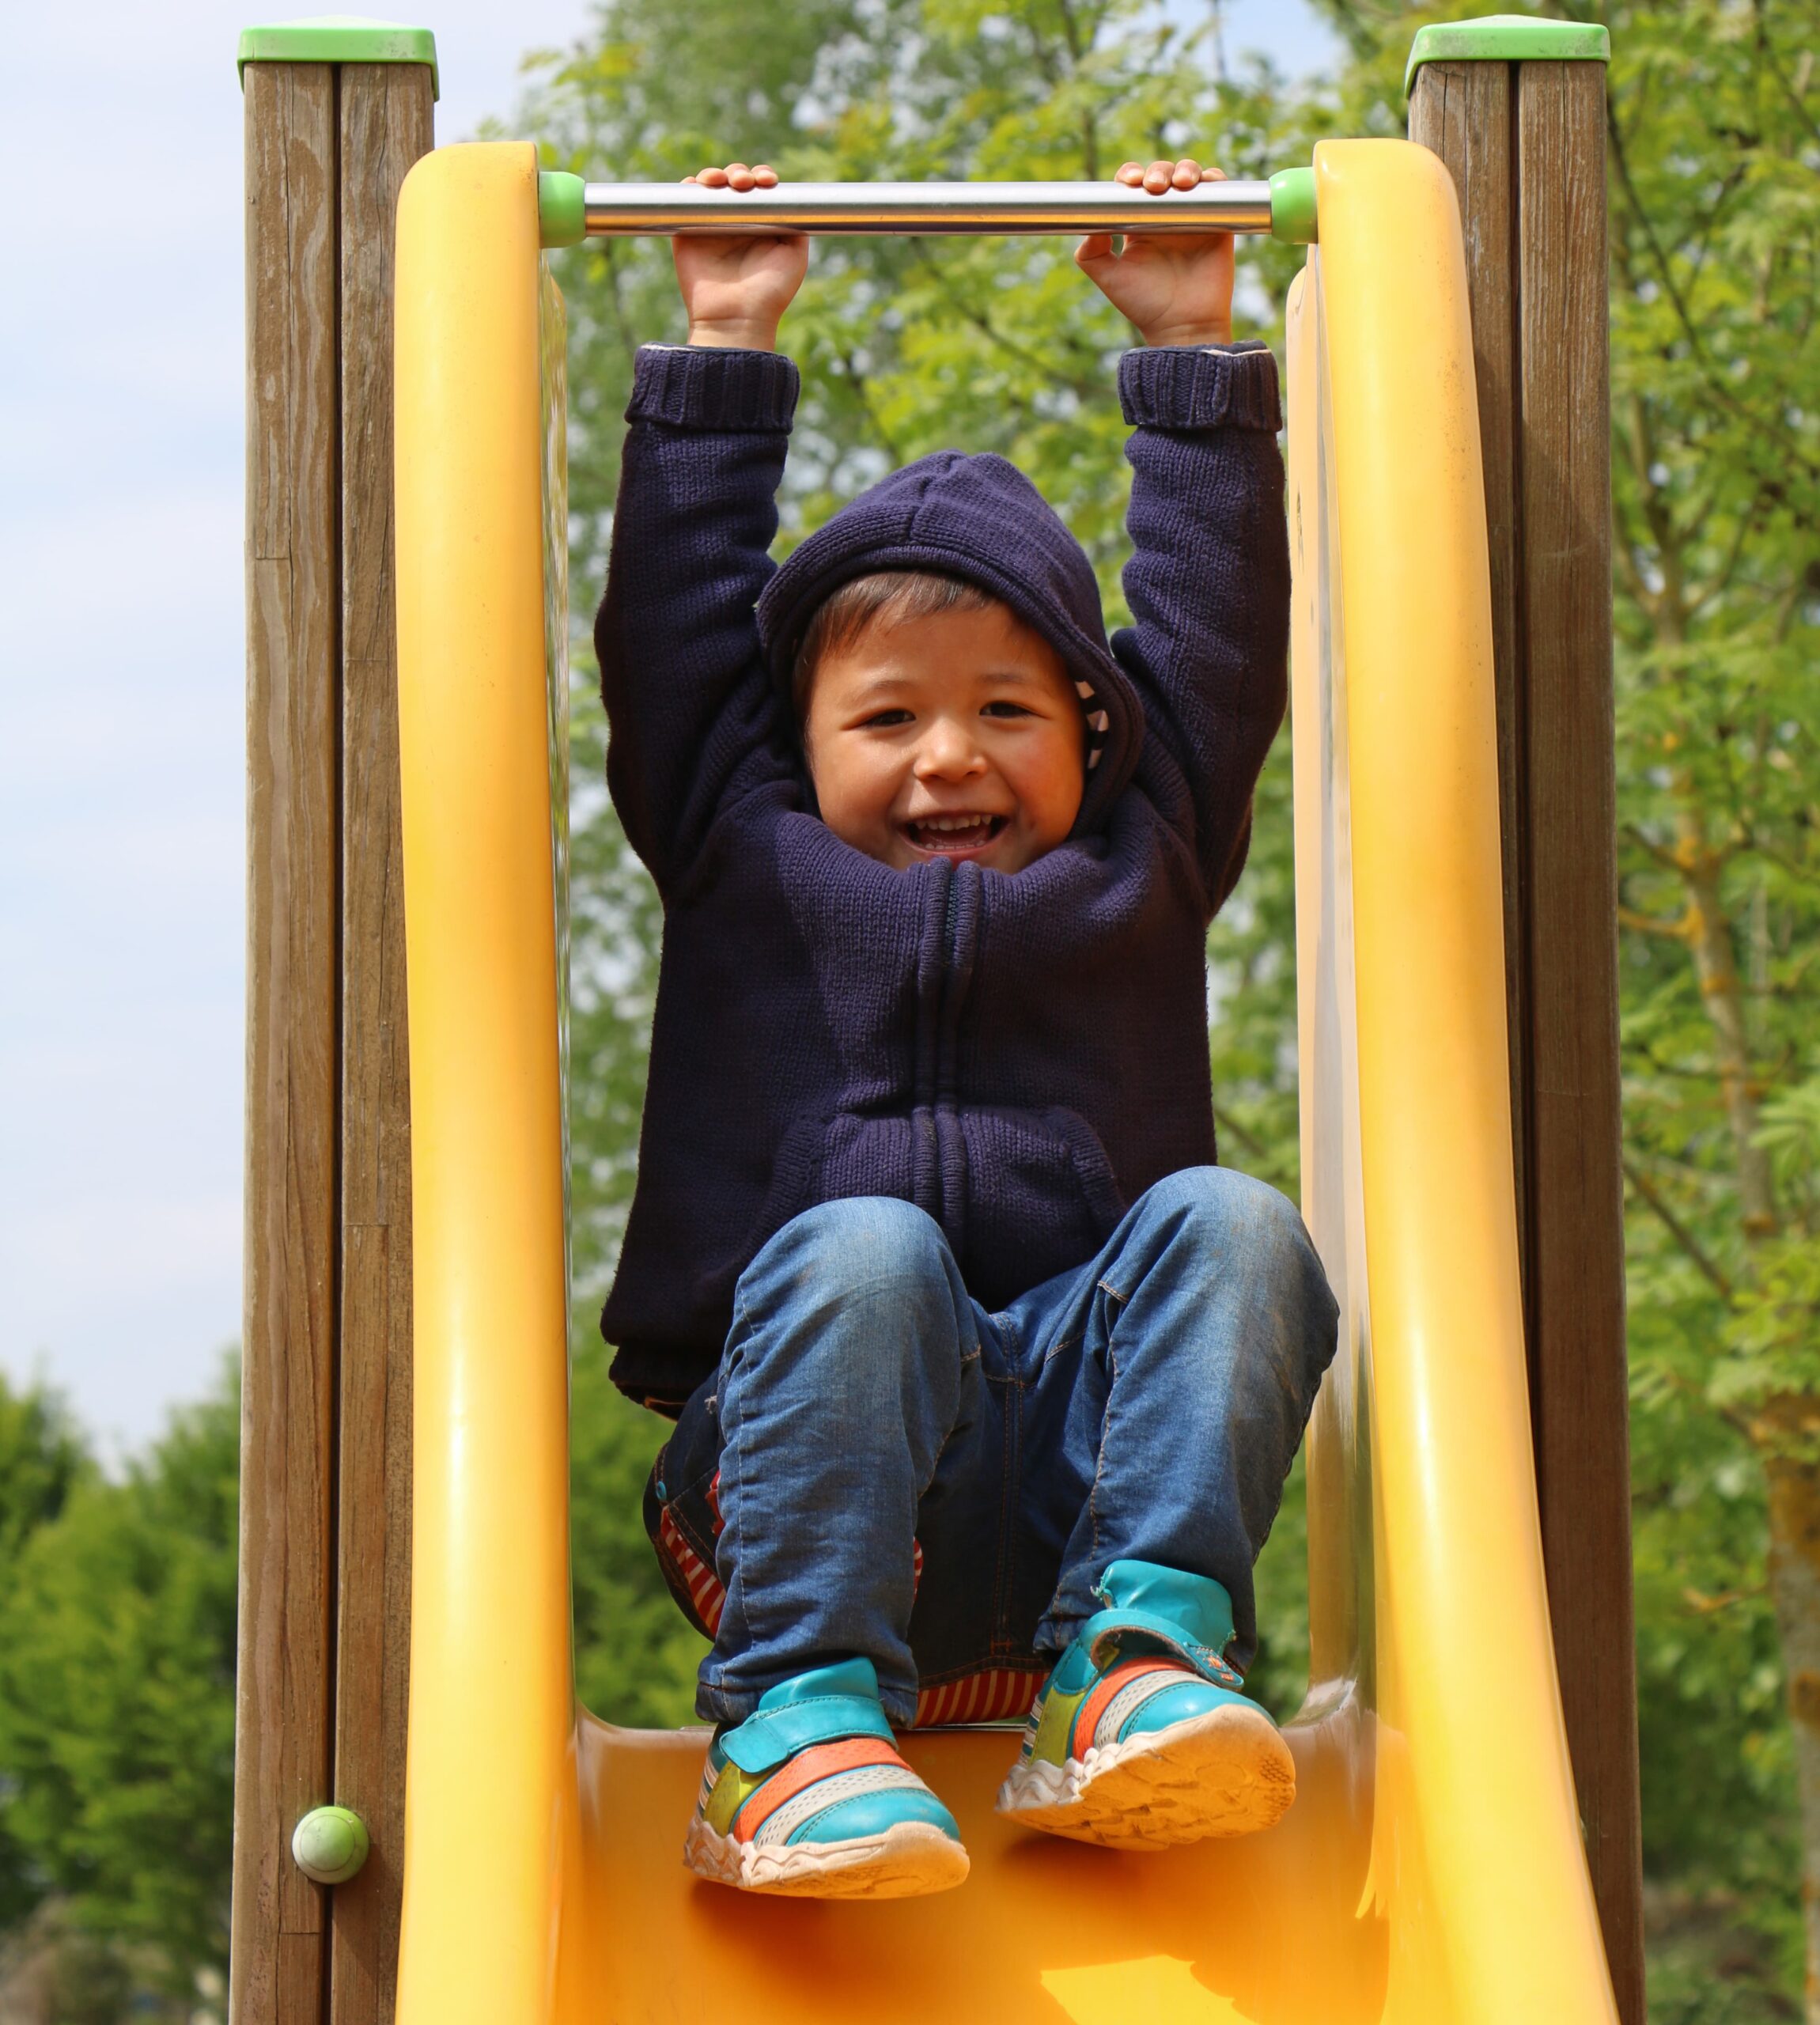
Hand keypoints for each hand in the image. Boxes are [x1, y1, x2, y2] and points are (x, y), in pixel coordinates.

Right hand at [673, 163, 808, 351]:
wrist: (737, 318)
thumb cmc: (771, 293)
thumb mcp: (795, 257)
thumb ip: (797, 225)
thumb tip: (790, 198)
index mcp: (760, 225)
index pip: (759, 190)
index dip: (762, 177)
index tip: (766, 181)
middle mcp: (736, 223)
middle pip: (735, 182)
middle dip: (740, 173)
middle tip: (743, 183)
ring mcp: (711, 226)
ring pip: (710, 186)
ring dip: (716, 175)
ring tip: (721, 181)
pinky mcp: (687, 233)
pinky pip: (686, 199)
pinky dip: (690, 185)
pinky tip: (700, 184)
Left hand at [1075, 159, 1234, 348]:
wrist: (1183, 326)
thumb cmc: (1145, 305)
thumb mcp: (1110, 280)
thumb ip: (1090, 254)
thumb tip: (1088, 224)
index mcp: (1139, 225)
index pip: (1134, 187)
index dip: (1131, 175)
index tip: (1131, 182)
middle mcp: (1166, 217)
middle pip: (1162, 174)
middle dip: (1158, 170)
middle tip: (1154, 186)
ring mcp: (1193, 218)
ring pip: (1191, 176)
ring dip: (1186, 169)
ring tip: (1181, 183)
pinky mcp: (1218, 223)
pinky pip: (1219, 191)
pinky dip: (1214, 179)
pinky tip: (1205, 182)